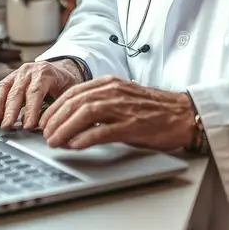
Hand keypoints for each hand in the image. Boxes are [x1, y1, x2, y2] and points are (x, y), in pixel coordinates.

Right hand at [0, 60, 81, 129]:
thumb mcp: (70, 91)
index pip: (35, 92)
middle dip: (11, 111)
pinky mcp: (9, 79)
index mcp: (45, 72)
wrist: (61, 69)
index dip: (31, 109)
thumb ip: (62, 104)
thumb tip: (55, 124)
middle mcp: (29, 71)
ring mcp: (17, 73)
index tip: (28, 125)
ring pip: (4, 89)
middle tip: (7, 127)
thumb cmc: (65, 83)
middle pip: (17, 91)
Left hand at [38, 76, 195, 151]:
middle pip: (75, 102)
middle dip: (55, 119)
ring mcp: (124, 108)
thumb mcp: (124, 98)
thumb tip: (75, 118)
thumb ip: (102, 102)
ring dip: (65, 128)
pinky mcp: (133, 126)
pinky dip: (86, 138)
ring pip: (85, 114)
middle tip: (44, 135)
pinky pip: (104, 131)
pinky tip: (75, 145)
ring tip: (54, 142)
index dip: (55, 107)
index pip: (74, 92)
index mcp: (110, 84)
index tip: (44, 121)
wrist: (184, 114)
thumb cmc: (154, 109)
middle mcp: (114, 92)